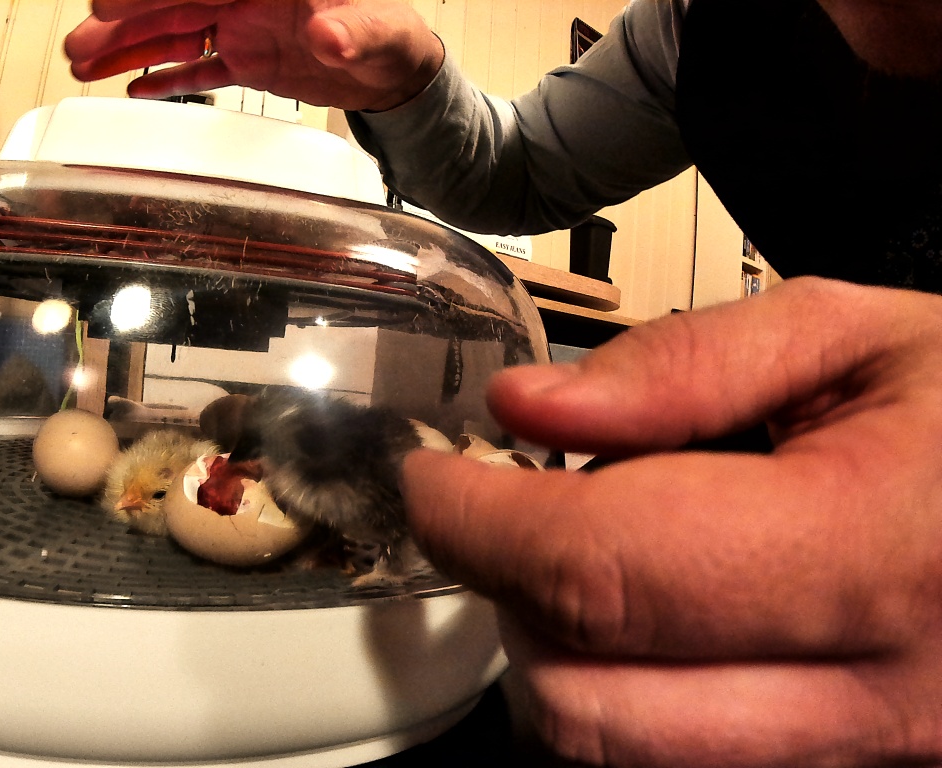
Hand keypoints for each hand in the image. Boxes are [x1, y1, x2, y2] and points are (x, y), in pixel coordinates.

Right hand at [64, 0, 444, 111]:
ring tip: (85, 65)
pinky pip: (200, 69)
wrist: (398, 67)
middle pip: (174, 7)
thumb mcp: (374, 27)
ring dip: (131, 52)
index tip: (111, 6)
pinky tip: (134, 85)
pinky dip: (170, 79)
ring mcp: (244, 29)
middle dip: (125, 25)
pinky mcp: (249, 61)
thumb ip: (349, 30)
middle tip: (81, 41)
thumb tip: (330, 32)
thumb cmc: (389, 29)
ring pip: (176, 38)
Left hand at [401, 276, 941, 766]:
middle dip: (509, 602)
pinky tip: (663, 612)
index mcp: (871, 552)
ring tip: (603, 552)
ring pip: (621, 758)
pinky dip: (626, 692)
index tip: (431, 481)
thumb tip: (529, 411)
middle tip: (513, 514)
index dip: (476, 524)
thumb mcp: (859, 336)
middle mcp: (874, 697)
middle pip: (587, 704)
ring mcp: (869, 761)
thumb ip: (683, 366)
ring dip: (562, 655)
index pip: (600, 569)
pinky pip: (683, 766)